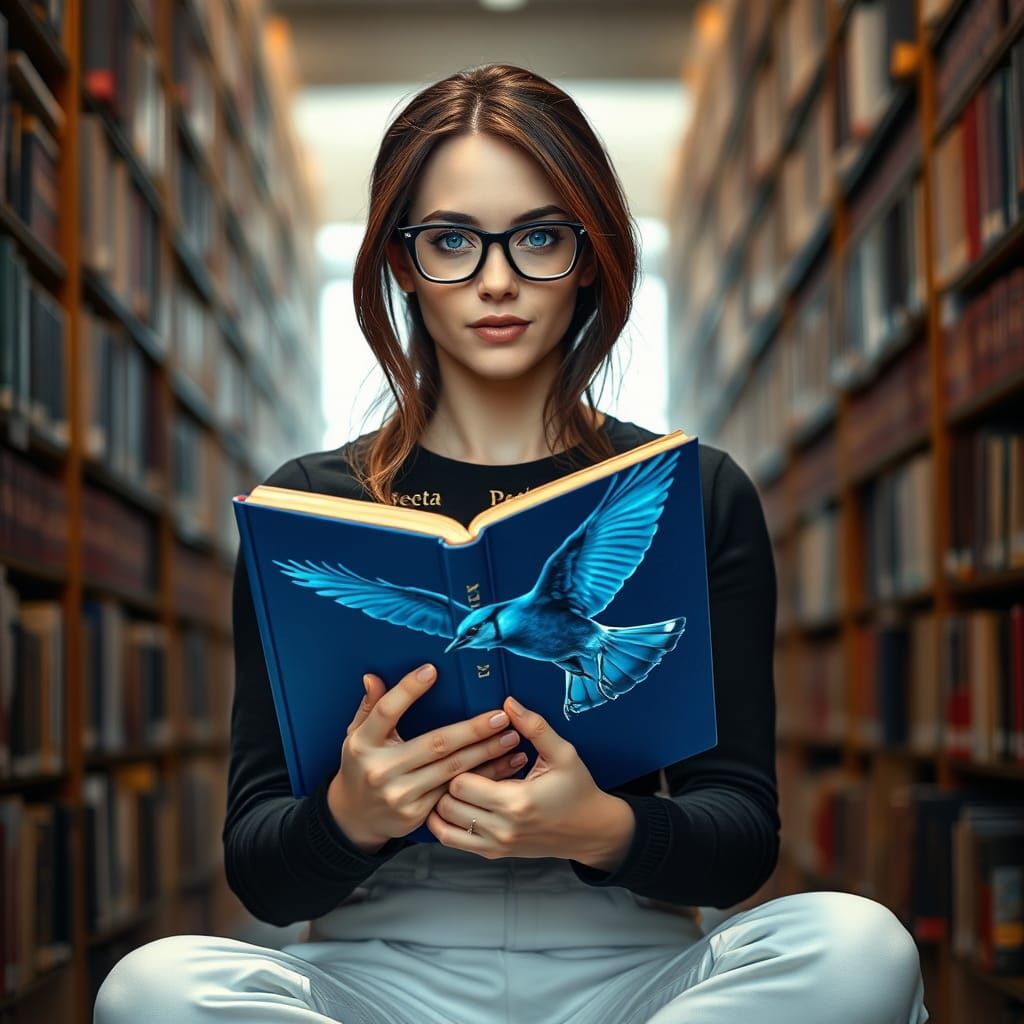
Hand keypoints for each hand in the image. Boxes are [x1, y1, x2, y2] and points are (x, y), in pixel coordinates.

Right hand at [326, 663, 526, 853]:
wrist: (355, 818)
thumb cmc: (360, 766)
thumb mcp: (355, 735)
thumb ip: (370, 706)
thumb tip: (373, 676)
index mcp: (362, 744)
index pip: (386, 711)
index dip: (408, 690)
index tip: (432, 670)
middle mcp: (381, 770)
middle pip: (434, 744)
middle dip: (472, 730)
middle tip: (500, 716)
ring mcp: (400, 794)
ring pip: (451, 770)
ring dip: (485, 754)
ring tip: (510, 738)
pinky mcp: (416, 814)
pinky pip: (455, 791)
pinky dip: (481, 778)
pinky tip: (501, 766)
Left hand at [426, 696, 635, 868]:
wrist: (590, 830)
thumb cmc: (577, 790)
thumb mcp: (563, 753)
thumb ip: (534, 727)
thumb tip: (508, 703)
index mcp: (516, 801)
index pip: (461, 783)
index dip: (460, 763)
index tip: (470, 751)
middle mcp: (502, 828)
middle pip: (447, 804)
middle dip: (448, 782)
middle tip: (460, 765)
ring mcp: (496, 845)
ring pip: (443, 826)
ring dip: (443, 804)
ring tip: (454, 784)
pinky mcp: (494, 853)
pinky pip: (452, 841)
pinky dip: (445, 823)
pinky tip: (455, 804)